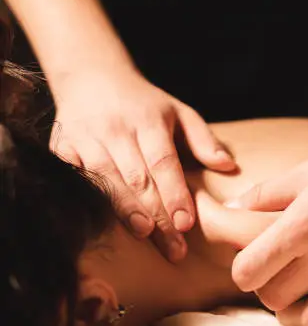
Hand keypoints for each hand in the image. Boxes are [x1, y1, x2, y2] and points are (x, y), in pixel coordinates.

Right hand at [50, 68, 235, 260]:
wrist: (91, 77)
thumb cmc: (144, 103)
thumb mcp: (179, 112)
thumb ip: (203, 139)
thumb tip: (228, 166)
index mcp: (147, 121)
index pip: (163, 162)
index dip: (174, 194)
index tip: (186, 223)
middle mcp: (115, 130)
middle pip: (138, 179)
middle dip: (157, 215)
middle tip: (175, 248)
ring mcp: (85, 139)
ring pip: (107, 181)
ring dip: (126, 212)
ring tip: (146, 236)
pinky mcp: (62, 148)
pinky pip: (76, 179)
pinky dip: (90, 202)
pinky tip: (104, 225)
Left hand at [228, 108, 307, 325]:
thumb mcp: (305, 170)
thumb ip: (264, 195)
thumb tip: (229, 208)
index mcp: (304, 224)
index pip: (249, 272)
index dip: (244, 271)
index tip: (253, 266)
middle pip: (277, 299)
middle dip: (271, 289)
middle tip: (281, 277)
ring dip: (303, 312)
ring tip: (306, 297)